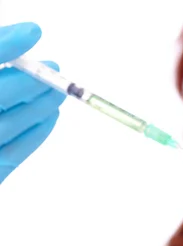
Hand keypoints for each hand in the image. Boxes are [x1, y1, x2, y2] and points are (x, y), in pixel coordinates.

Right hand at [0, 22, 64, 183]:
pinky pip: (11, 155)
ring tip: (55, 91)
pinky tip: (49, 116)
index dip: (4, 46)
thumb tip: (17, 40)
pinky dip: (35, 133)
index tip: (33, 32)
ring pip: (6, 126)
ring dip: (37, 106)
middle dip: (28, 80)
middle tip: (51, 65)